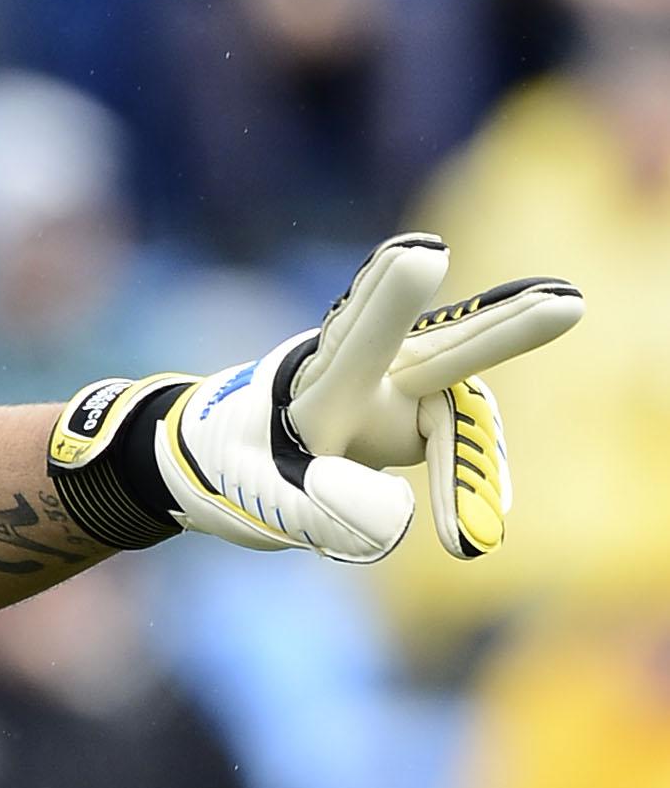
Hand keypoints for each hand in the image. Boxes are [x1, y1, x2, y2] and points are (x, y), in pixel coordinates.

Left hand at [50, 235, 583, 565]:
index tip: (420, 258)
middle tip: (567, 302)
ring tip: (512, 442)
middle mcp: (364, 371)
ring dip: (484, 447)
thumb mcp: (260, 504)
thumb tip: (400, 524)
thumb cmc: (234, 474)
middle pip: (442, 349)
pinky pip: (455, 438)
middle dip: (502, 328)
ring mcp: (395, 384)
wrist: (220, 451)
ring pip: (460, 397)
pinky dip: (467, 481)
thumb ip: (316, 510)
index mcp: (314, 388)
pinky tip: (473, 530)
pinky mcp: (412, 407)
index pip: (355, 345)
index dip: (385, 304)